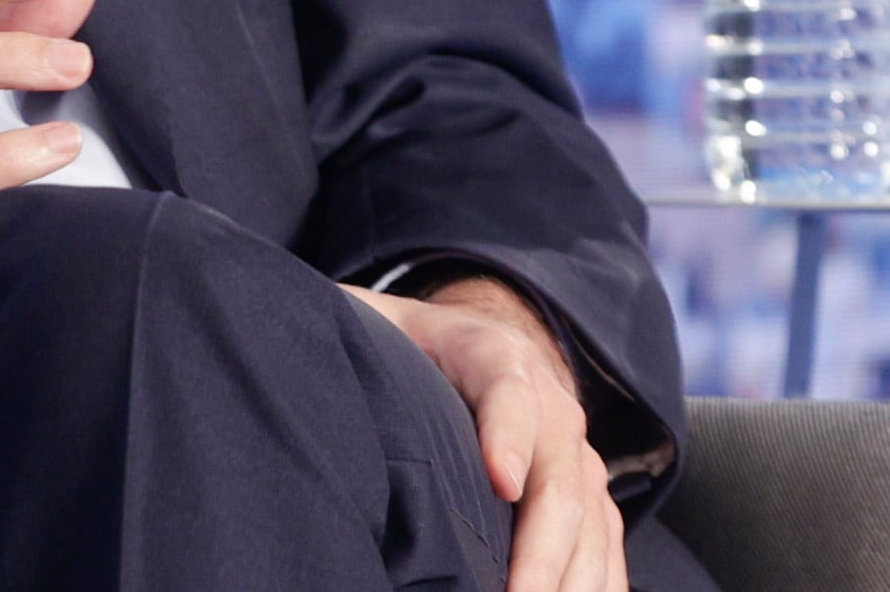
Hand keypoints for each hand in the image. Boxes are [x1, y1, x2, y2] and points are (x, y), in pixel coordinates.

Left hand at [352, 275, 623, 591]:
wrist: (471, 344)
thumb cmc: (405, 346)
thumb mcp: (372, 325)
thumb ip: (345, 330)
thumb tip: (285, 361)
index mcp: (491, 353)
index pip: (507, 389)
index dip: (508, 435)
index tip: (500, 482)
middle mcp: (550, 405)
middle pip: (559, 482)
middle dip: (539, 553)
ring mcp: (577, 456)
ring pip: (591, 528)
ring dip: (568, 584)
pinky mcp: (588, 499)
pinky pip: (605, 553)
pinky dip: (594, 591)